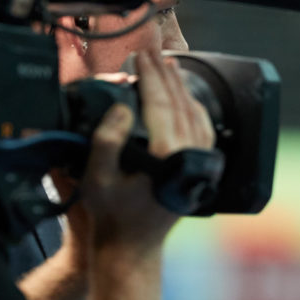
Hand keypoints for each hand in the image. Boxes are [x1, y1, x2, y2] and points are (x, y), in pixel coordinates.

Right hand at [79, 48, 214, 248]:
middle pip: (180, 105)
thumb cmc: (111, 214)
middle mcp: (188, 158)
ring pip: (196, 116)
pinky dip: (195, 111)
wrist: (133, 245)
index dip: (151, 76)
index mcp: (165, 157)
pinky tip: (186, 100)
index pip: (160, 104)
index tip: (142, 56)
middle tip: (154, 53)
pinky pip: (204, 133)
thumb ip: (106, 139)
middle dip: (167, 76)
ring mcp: (199, 165)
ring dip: (183, 89)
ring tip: (170, 67)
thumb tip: (122, 109)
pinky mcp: (201, 171)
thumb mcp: (96, 175)